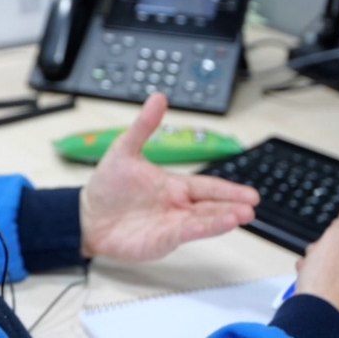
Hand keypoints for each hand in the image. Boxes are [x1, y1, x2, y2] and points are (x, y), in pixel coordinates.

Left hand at [79, 94, 258, 261]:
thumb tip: (158, 98)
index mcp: (173, 185)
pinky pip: (185, 233)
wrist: (86, 216)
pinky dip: (202, 229)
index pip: (206, 186)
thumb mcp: (124, 151)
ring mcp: (171, 224)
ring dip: (222, 219)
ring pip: (203, 220)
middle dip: (232, 205)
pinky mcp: (162, 240)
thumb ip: (144, 126)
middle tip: (252, 205)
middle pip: (211, 205)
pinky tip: (216, 226)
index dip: (228, 189)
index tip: (250, 193)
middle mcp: (177, 206)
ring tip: (242, 216)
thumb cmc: (107, 188)